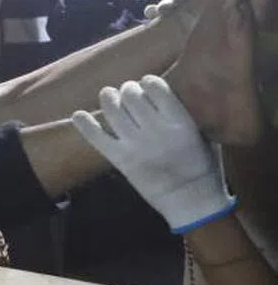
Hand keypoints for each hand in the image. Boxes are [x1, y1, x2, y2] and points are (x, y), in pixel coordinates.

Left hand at [71, 76, 236, 233]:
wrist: (192, 203)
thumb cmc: (203, 167)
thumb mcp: (204, 135)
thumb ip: (186, 113)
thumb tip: (162, 90)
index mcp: (181, 124)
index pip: (156, 87)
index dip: (148, 81)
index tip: (146, 83)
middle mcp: (157, 132)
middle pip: (131, 95)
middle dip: (128, 89)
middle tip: (128, 93)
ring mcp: (136, 146)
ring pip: (112, 109)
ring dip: (108, 98)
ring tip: (109, 96)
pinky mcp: (121, 159)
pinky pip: (96, 137)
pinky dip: (84, 124)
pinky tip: (79, 115)